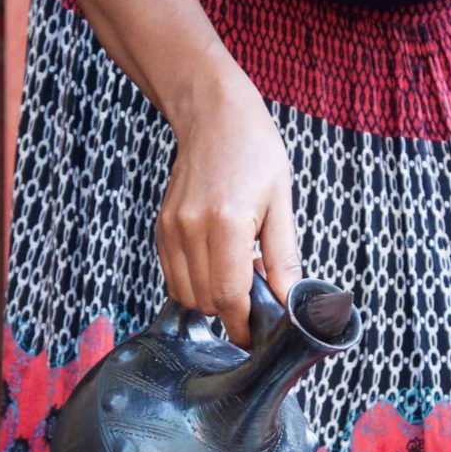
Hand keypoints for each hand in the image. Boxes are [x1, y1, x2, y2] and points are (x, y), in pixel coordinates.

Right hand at [157, 68, 299, 345]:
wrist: (213, 116)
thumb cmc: (254, 151)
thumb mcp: (281, 201)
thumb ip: (283, 256)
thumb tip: (290, 300)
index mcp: (227, 222)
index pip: (228, 295)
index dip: (241, 325)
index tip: (253, 336)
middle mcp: (190, 228)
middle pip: (205, 301)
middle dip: (230, 311)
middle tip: (254, 294)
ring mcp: (170, 228)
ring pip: (185, 293)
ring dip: (211, 298)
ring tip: (236, 271)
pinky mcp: (160, 227)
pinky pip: (173, 275)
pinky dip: (194, 282)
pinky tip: (216, 261)